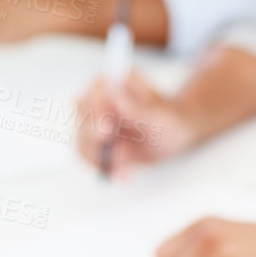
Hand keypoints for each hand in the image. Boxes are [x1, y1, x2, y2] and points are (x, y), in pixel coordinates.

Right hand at [75, 68, 198, 176]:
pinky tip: (122, 174)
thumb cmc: (170, 121)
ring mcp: (95, 119)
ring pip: (83, 140)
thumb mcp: (160, 118)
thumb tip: (115, 97)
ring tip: (125, 171)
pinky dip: (104, 168)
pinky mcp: (94, 140)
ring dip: (101, 159)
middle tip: (118, 157)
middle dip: (97, 142)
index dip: (96, 110)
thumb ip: (138, 109)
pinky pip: (89, 155)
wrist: (173, 137)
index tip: (105, 132)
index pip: (97, 90)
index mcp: (117, 82)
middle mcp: (100, 97)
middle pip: (84, 117)